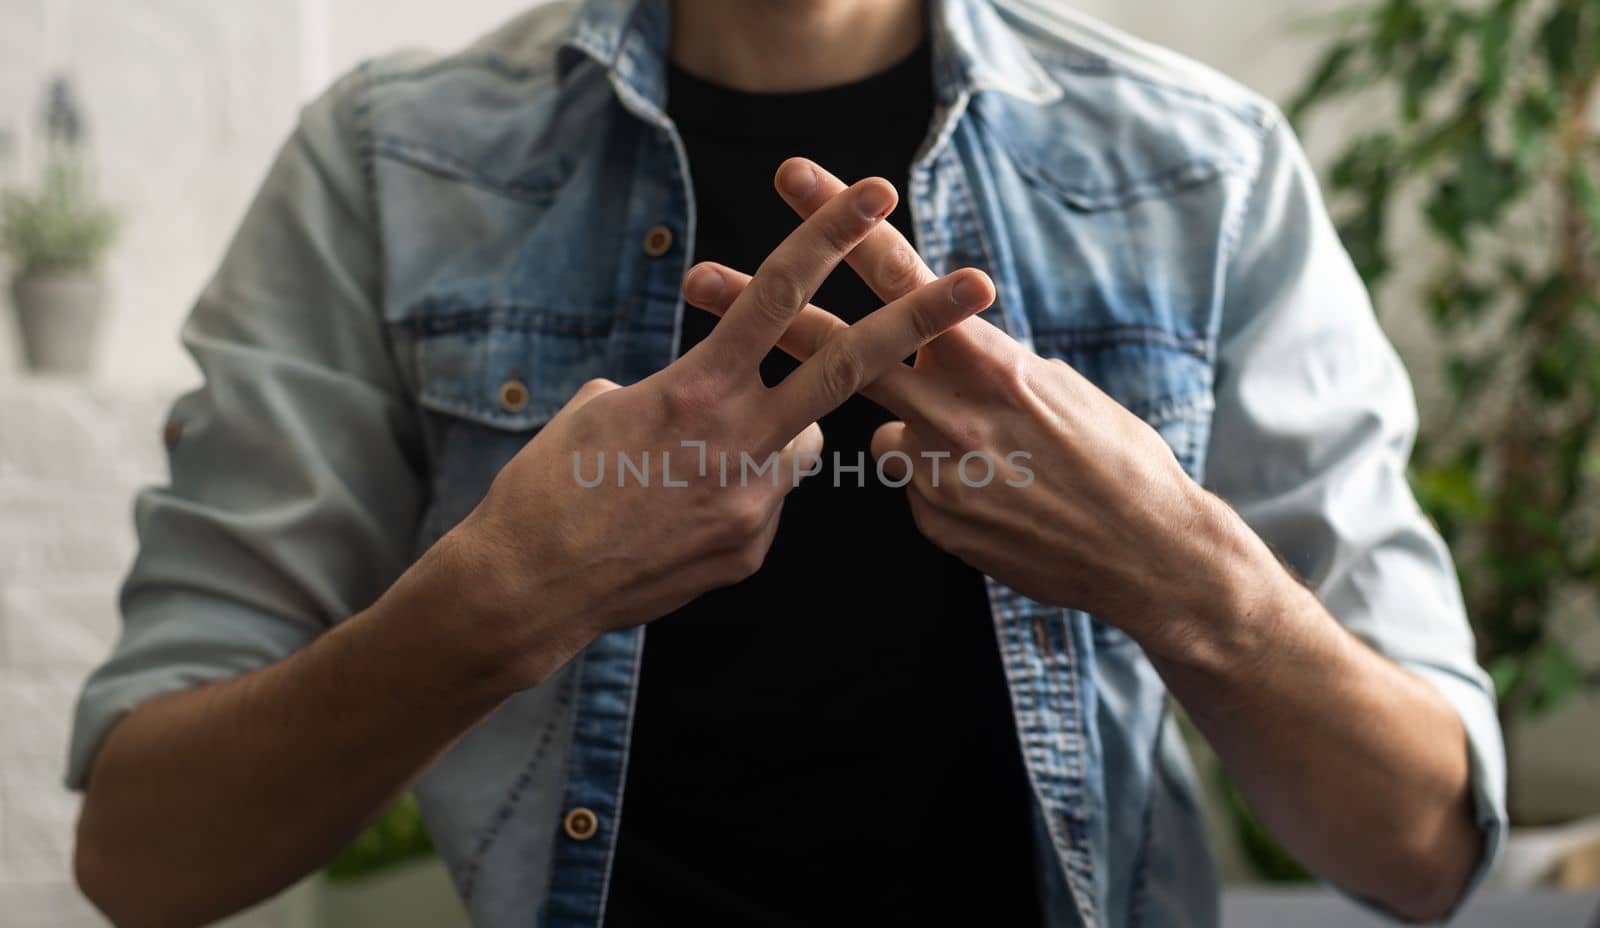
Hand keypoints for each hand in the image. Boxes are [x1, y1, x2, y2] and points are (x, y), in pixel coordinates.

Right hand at [451, 174, 997, 685]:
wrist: (528, 590)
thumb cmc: (548, 485)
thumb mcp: (601, 409)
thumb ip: (674, 388)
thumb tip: (716, 396)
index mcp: (696, 390)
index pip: (776, 297)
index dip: (830, 238)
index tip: (876, 195)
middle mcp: (739, 442)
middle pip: (846, 368)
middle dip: (917, 322)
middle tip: (979, 286)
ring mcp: (753, 503)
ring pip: (796, 445)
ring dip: (767, 437)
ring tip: (683, 468)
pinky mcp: (751, 549)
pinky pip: (763, 502)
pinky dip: (734, 496)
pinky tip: (677, 517)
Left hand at [684, 158, 1255, 654]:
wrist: (1147, 554)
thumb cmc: (1113, 458)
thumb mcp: (1053, 389)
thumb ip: (978, 371)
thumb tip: (928, 369)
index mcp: (990, 360)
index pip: (900, 279)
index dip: (842, 226)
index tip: (795, 181)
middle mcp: (953, 408)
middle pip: (839, 349)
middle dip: (765, 311)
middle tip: (698, 276)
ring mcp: (937, 468)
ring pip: (888, 432)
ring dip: (926, 438)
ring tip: (1004, 468)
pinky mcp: (933, 518)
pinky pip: (919, 488)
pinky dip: (950, 491)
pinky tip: (1003, 509)